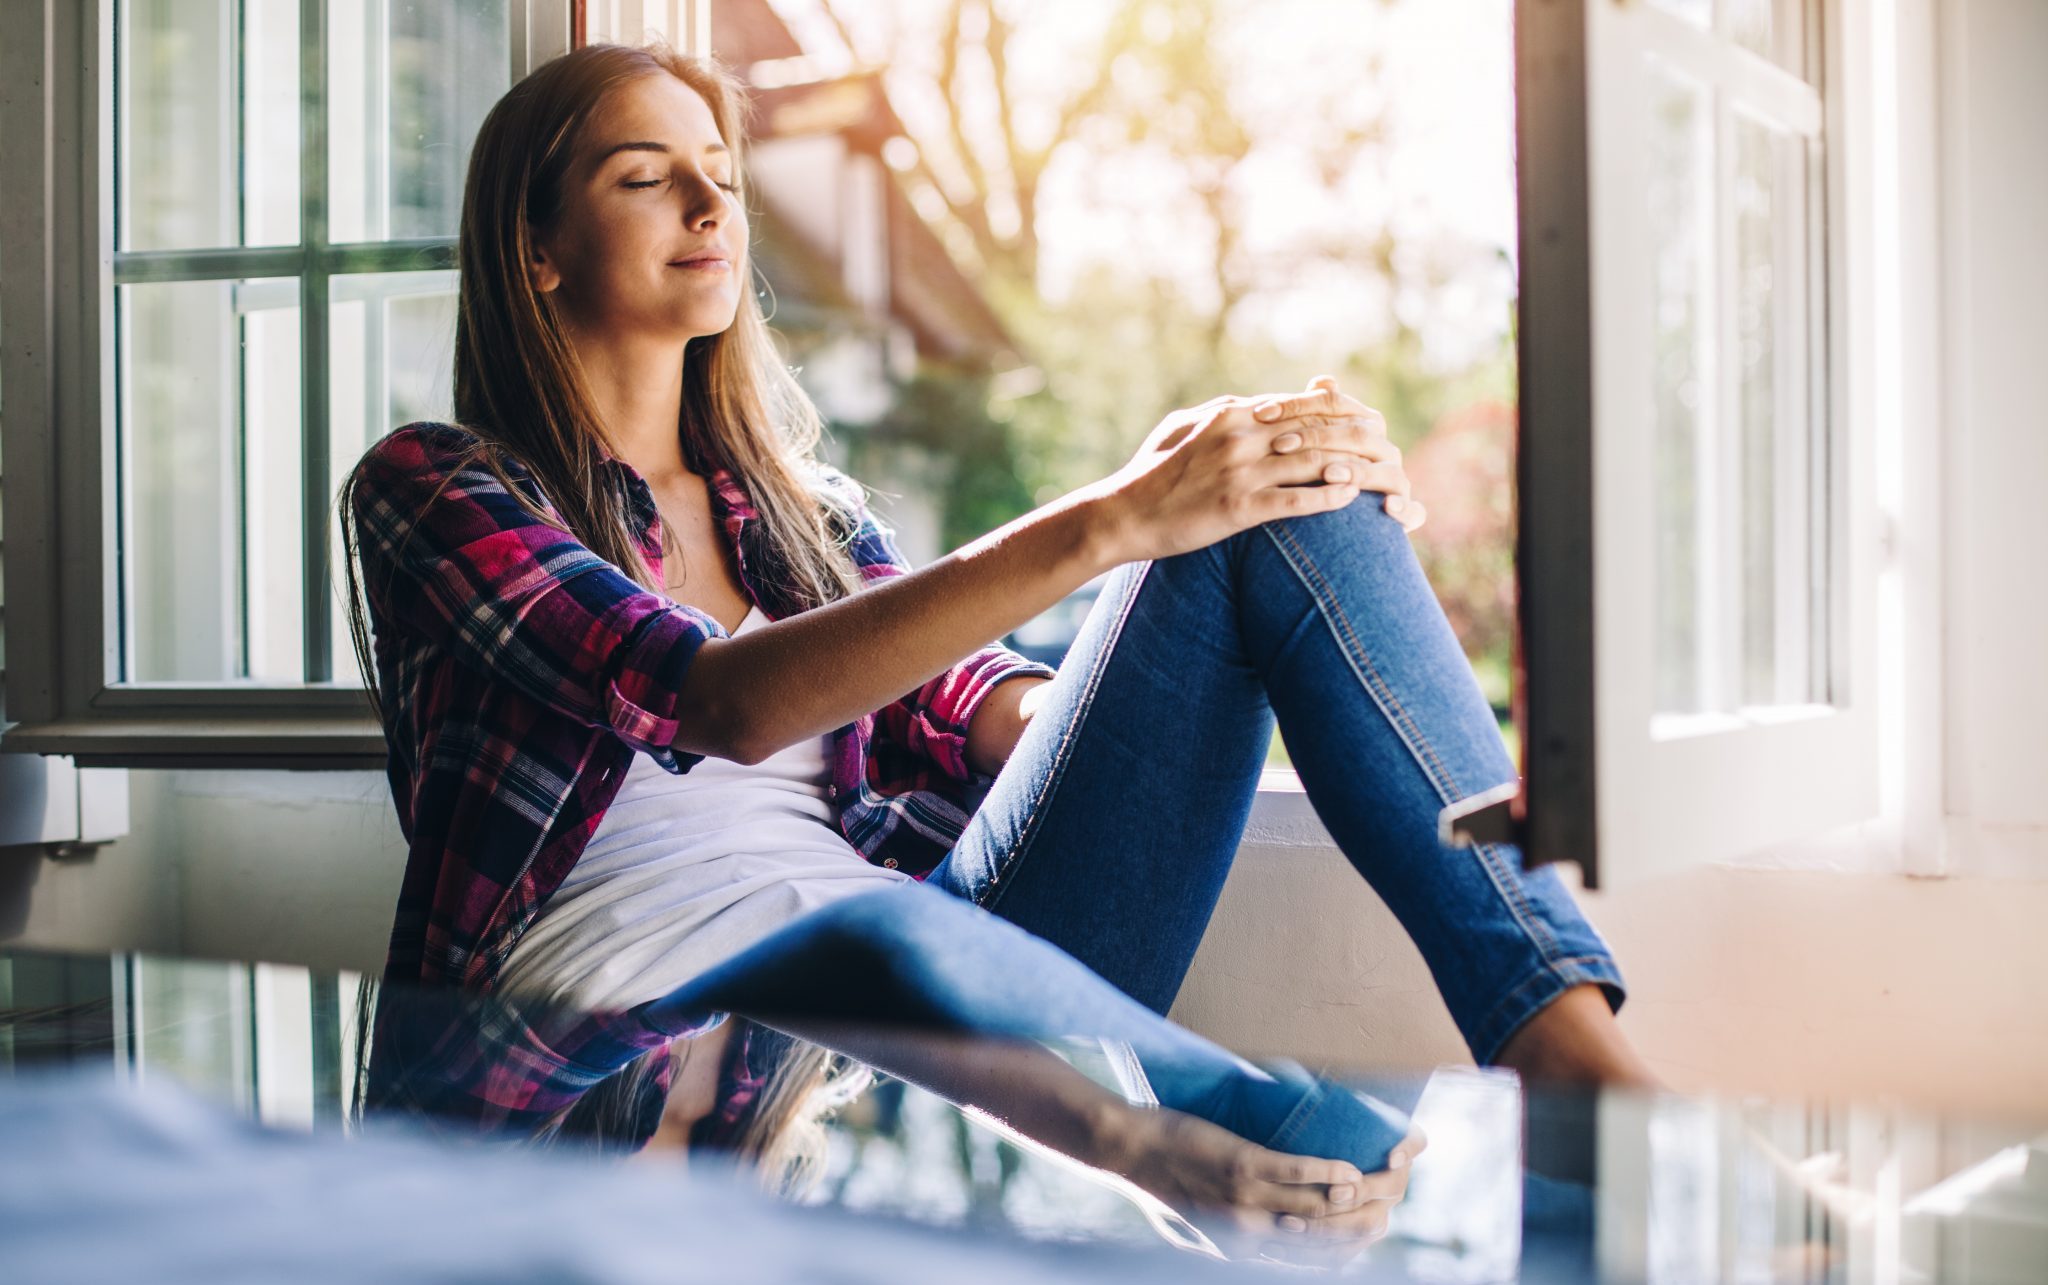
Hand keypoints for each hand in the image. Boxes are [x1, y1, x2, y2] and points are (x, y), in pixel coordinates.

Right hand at [1093, 376, 1415, 564]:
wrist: (1122, 514)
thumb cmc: (1150, 473)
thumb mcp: (1182, 428)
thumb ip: (1220, 411)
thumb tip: (1248, 402)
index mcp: (1232, 413)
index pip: (1301, 405)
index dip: (1343, 410)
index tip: (1372, 418)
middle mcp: (1241, 436)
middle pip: (1318, 429)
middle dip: (1362, 437)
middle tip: (1393, 446)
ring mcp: (1240, 471)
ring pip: (1314, 461)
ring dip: (1357, 467)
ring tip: (1386, 475)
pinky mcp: (1236, 507)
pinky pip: (1294, 500)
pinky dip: (1327, 497)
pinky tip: (1352, 500)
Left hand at [1098, 1102, 1424, 1259]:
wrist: (1125, 1149)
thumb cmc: (1158, 1183)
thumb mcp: (1193, 1229)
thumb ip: (1228, 1238)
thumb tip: (1261, 1237)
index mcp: (1241, 1251)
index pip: (1309, 1262)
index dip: (1347, 1254)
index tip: (1370, 1235)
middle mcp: (1250, 1234)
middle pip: (1324, 1240)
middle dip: (1364, 1228)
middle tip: (1389, 1208)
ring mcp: (1247, 1200)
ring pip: (1319, 1210)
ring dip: (1357, 1202)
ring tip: (1382, 1185)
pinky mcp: (1242, 1164)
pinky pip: (1299, 1173)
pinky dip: (1331, 1175)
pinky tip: (1351, 1170)